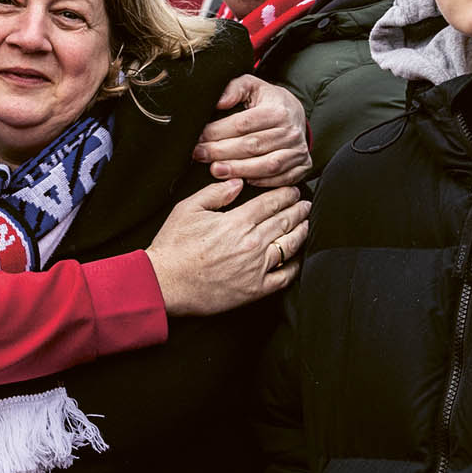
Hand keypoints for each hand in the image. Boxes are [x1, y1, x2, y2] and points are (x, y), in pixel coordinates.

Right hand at [144, 179, 309, 316]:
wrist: (166, 283)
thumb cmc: (173, 246)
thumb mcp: (188, 209)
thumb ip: (216, 193)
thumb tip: (238, 183)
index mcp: (237, 222)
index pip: (271, 203)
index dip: (286, 194)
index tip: (293, 190)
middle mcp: (252, 243)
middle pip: (285, 221)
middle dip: (298, 210)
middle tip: (306, 204)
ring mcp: (256, 267)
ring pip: (289, 245)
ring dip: (301, 232)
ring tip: (306, 224)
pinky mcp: (255, 289)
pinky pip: (284, 276)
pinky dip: (295, 265)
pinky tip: (297, 258)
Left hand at [196, 74, 313, 188]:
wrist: (295, 113)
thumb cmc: (270, 102)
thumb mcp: (253, 86)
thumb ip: (234, 88)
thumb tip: (220, 101)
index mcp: (278, 110)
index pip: (243, 124)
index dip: (218, 132)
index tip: (200, 137)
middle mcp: (291, 131)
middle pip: (252, 146)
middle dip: (222, 152)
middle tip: (201, 155)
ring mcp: (297, 151)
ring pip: (266, 165)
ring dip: (238, 170)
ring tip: (216, 170)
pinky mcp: (302, 166)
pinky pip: (280, 179)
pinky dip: (261, 182)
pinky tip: (242, 180)